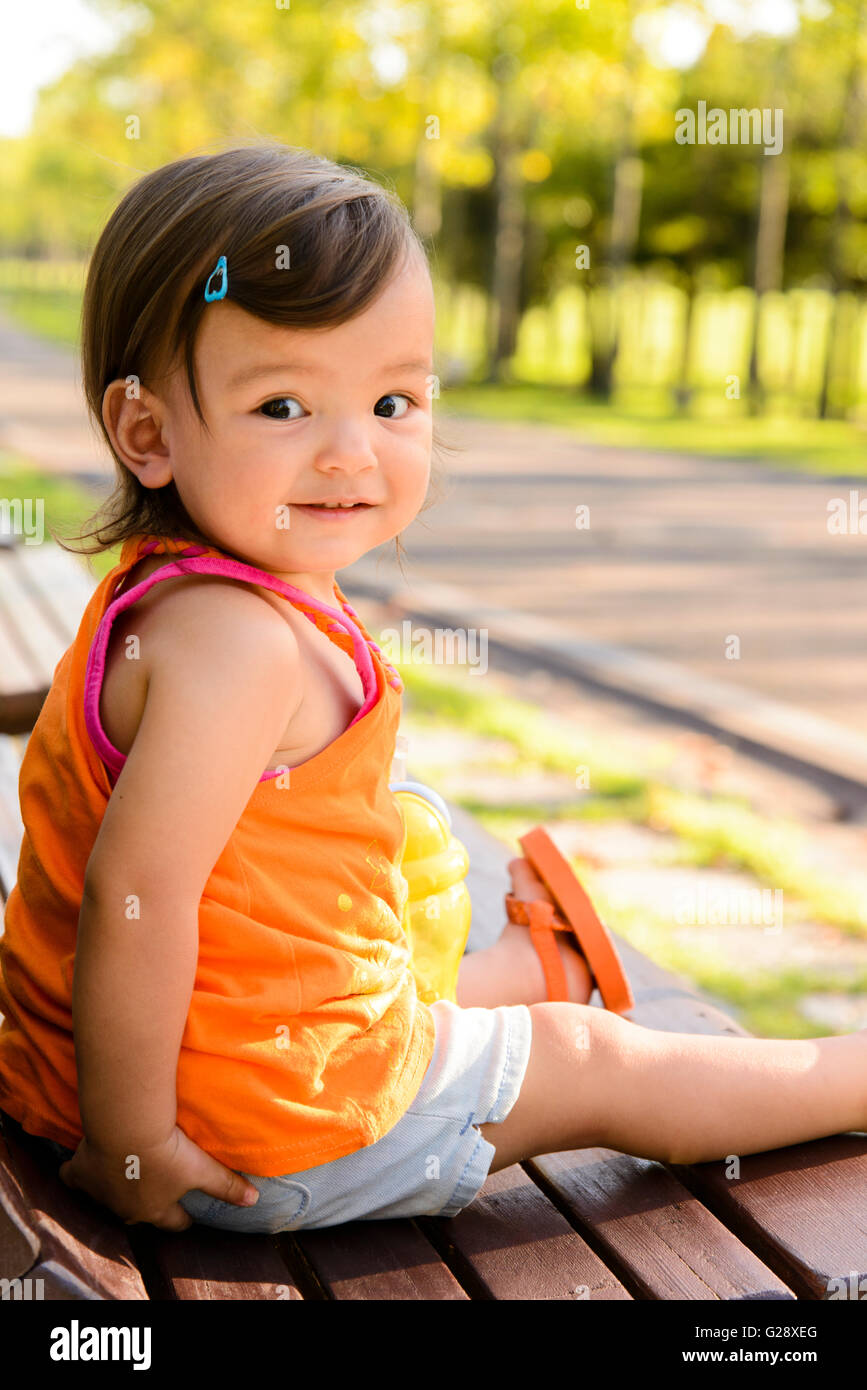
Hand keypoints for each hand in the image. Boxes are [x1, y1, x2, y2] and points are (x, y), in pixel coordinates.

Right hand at [58, 1124, 258, 1231]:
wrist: (126, 1128)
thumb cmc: (167, 1151)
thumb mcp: (201, 1168)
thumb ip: (227, 1185)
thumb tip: (254, 1200)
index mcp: (156, 1208)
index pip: (173, 1221)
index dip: (184, 1216)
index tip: (190, 1211)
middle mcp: (126, 1207)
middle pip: (139, 1212)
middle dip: (148, 1203)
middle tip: (156, 1187)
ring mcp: (100, 1192)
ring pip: (107, 1197)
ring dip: (115, 1188)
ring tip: (124, 1173)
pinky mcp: (80, 1173)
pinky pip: (73, 1177)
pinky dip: (77, 1172)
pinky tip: (81, 1164)